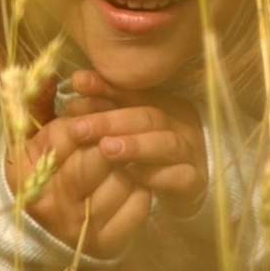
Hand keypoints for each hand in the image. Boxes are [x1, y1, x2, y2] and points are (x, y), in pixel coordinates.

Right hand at [4, 115, 151, 258]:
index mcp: (28, 176)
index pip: (69, 134)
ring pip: (123, 180)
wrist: (39, 234)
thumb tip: (81, 84)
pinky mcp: (107, 244)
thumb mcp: (35, 146)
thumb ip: (56, 120)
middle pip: (99, 158)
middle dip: (114, 141)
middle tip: (118, 137)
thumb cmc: (41, 175)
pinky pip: (138, 204)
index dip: (89, 121)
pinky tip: (131, 183)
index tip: (94, 120)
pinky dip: (141, 188)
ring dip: (129, 166)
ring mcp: (81, 229)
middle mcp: (54, 205)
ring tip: (122, 162)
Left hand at [60, 71, 209, 219]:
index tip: (78, 84)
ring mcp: (189, 152)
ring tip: (106, 148)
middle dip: (111, 121)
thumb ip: (103, 109)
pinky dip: (157, 175)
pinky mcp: (196, 181)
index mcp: (160, 103)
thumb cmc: (148, 155)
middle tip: (79, 128)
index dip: (104, 87)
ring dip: (136, 145)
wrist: (187, 186)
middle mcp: (177, 123)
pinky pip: (181, 176)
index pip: (131, 91)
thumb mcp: (125, 128)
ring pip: (167, 143)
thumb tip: (73, 92)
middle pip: (147, 117)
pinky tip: (133, 175)